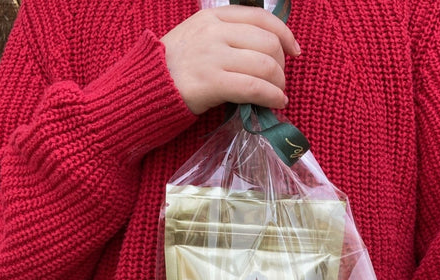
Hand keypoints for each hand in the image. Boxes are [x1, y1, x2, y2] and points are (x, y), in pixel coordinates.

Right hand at [161, 6, 300, 114]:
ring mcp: (213, 56)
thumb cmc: (172, 68)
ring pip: (265, 66)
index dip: (285, 35)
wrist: (145, 89)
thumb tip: (263, 50)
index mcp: (213, 18)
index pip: (262, 18)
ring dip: (279, 83)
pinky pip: (254, 87)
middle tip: (279, 82)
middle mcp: (215, 33)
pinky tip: (276, 103)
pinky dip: (271, 96)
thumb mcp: (197, 39)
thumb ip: (227, 37)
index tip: (294, 51)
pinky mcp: (212, 82)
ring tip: (277, 94)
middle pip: (268, 44)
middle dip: (281, 65)